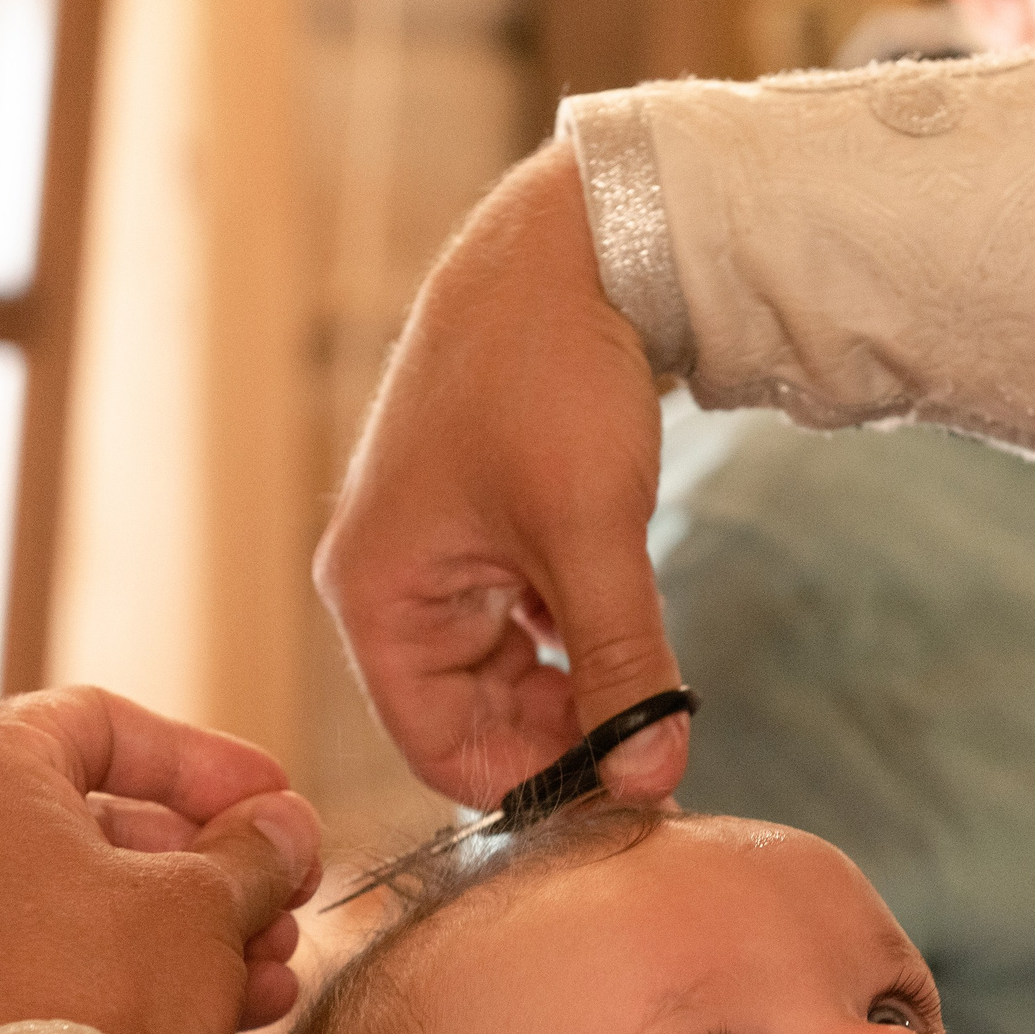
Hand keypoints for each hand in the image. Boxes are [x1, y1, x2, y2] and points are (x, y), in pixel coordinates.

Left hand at [0, 687, 322, 1033]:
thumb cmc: (96, 995)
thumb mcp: (203, 903)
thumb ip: (253, 849)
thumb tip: (284, 828)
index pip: (99, 723)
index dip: (204, 757)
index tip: (275, 797)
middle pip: (101, 820)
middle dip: (213, 857)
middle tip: (286, 889)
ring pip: (92, 903)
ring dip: (197, 924)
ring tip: (276, 961)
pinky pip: (63, 966)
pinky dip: (146, 974)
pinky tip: (239, 1009)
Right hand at [314, 142, 690, 809]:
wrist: (573, 242)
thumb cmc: (552, 374)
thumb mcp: (592, 534)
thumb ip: (622, 666)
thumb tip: (651, 781)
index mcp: (378, 593)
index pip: (436, 747)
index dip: (529, 784)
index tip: (623, 791)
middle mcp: (391, 582)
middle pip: (470, 716)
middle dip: (560, 738)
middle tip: (656, 749)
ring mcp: (436, 555)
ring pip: (505, 673)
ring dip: (575, 690)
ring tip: (651, 691)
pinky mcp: (481, 529)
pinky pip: (523, 623)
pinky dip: (575, 641)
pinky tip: (628, 636)